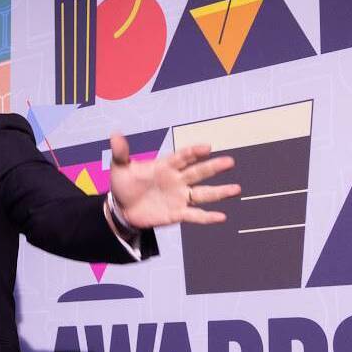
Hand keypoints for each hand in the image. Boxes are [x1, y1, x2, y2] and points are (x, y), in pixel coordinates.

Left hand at [108, 133, 239, 228]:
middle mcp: (177, 180)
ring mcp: (179, 197)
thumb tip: (115, 134)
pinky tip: (221, 217)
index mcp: (165, 166)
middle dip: (213, 167)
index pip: (183, 157)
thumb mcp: (120, 168)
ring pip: (203, 194)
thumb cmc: (124, 185)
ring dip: (219, 192)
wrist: (121, 209)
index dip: (194, 152)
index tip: (207, 148)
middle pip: (198, 173)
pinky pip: (195, 215)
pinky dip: (208, 217)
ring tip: (236, 188)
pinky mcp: (177, 213)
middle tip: (230, 161)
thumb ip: (121, 153)